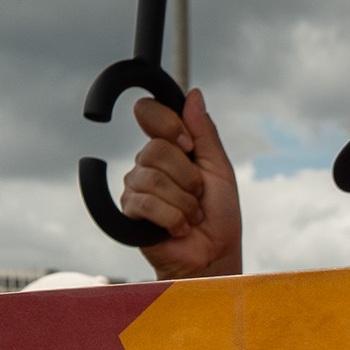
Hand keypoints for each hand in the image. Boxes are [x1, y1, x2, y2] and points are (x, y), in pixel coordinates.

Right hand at [122, 87, 242, 280]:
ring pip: (153, 179)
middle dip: (187, 177)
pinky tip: (179, 228)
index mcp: (170, 146)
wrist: (214, 254)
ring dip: (183, 203)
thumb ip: (204, 132)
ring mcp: (136, 187)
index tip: (189, 147)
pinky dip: (173, 218)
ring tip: (192, 216)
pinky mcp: (129, 212)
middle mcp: (148, 163)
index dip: (169, 125)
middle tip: (198, 196)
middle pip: (155, 149)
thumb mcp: (219, 168)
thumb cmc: (220, 215)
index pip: (148, 112)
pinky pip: (146, 203)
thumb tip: (193, 94)